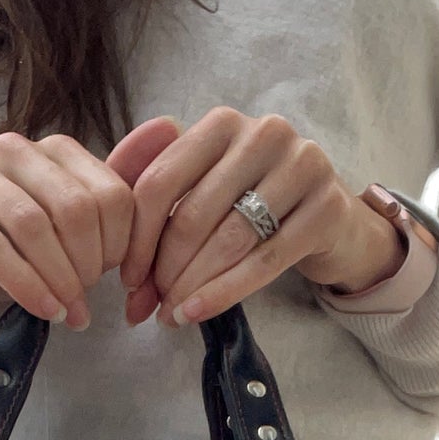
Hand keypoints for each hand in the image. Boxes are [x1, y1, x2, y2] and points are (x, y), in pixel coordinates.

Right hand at [0, 121, 182, 327]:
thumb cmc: (18, 250)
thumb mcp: (75, 227)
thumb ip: (120, 187)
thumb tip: (172, 127)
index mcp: (52, 150)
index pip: (109, 193)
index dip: (120, 247)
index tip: (113, 279)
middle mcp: (11, 150)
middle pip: (73, 207)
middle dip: (89, 264)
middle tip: (87, 300)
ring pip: (32, 224)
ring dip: (59, 278)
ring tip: (69, 312)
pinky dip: (26, 286)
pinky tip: (46, 311)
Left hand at [104, 106, 404, 327]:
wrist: (329, 222)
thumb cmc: (253, 210)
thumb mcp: (201, 198)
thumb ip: (153, 212)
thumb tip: (109, 263)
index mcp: (221, 124)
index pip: (160, 182)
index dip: (137, 238)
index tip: (128, 281)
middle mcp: (263, 133)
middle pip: (193, 213)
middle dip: (165, 269)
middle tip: (150, 307)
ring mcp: (302, 165)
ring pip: (229, 238)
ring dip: (193, 285)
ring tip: (173, 315)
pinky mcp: (327, 206)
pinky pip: (266, 259)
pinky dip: (226, 292)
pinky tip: (199, 313)